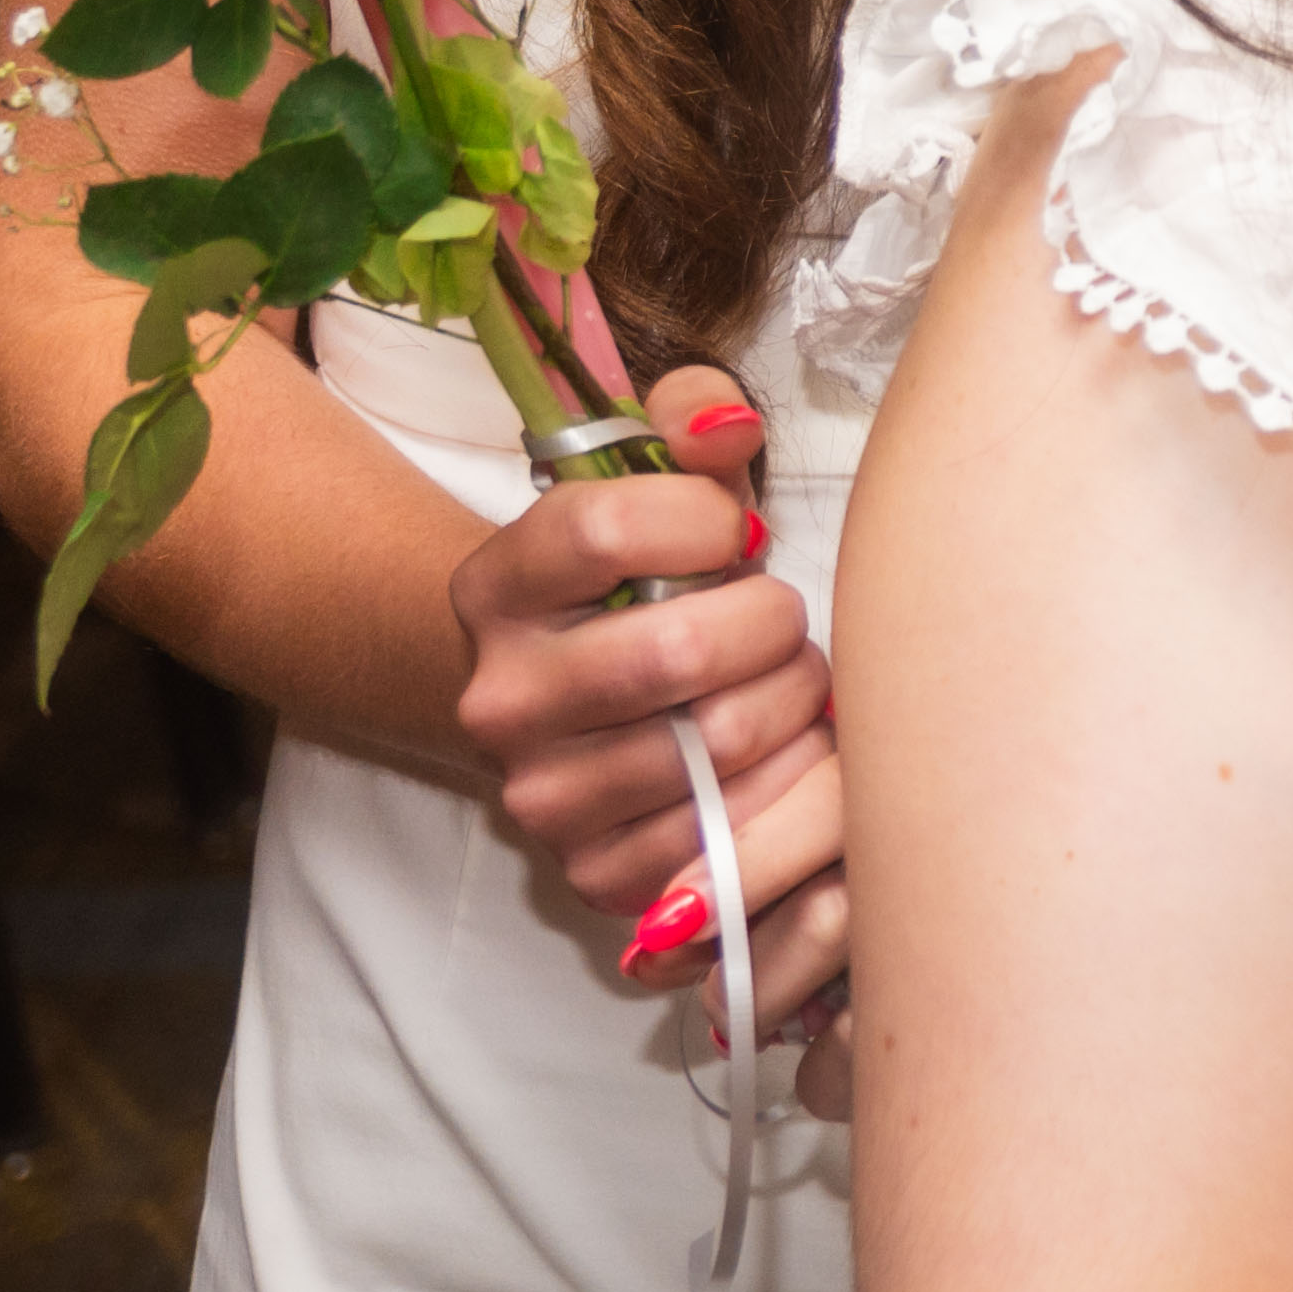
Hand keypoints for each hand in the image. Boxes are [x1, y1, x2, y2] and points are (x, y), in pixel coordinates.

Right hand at [446, 360, 848, 1034]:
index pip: (606, 530)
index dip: (705, 519)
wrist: (577, 697)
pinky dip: (793, 789)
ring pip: (718, 746)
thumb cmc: (647, 576)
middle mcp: (500, 699)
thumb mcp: (661, 478)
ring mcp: (541, 796)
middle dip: (771, 624)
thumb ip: (694, 418)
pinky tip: (788, 753)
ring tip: (786, 682)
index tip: (737, 530)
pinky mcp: (593, 873)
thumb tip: (728, 426)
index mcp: (499, 587)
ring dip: (794, 706)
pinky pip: (730, 839)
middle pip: (679, 650)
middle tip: (781, 620)